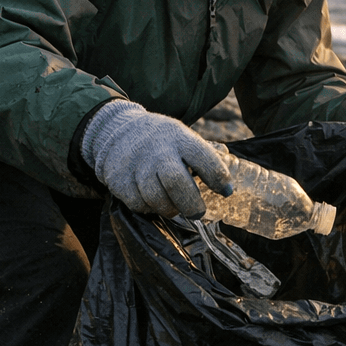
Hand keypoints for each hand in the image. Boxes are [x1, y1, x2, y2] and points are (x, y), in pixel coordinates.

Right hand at [81, 100, 231, 216]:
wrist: (119, 132)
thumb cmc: (161, 141)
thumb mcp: (182, 137)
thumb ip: (202, 158)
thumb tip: (227, 188)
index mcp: (179, 138)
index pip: (203, 157)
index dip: (218, 177)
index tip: (226, 191)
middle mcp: (157, 151)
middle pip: (176, 182)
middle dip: (191, 204)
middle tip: (198, 212)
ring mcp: (136, 166)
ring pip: (157, 199)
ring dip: (170, 208)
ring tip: (174, 205)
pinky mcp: (119, 181)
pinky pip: (139, 205)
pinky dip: (150, 208)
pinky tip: (152, 198)